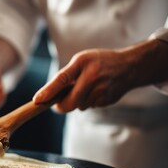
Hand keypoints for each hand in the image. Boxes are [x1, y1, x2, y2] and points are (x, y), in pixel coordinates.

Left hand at [33, 39, 167, 112]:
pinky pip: (90, 107)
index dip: (48, 91)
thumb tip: (49, 95)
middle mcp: (92, 77)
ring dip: (77, 102)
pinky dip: (88, 102)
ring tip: (86, 88)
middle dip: (61, 105)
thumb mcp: (82, 60)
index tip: (37, 100)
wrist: (130, 67)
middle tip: (58, 103)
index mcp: (82, 63)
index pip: (62, 79)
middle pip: (69, 102)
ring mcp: (101, 90)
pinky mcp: (107, 100)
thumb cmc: (99, 62)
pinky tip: (96, 92)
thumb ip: (66, 76)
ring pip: (79, 106)